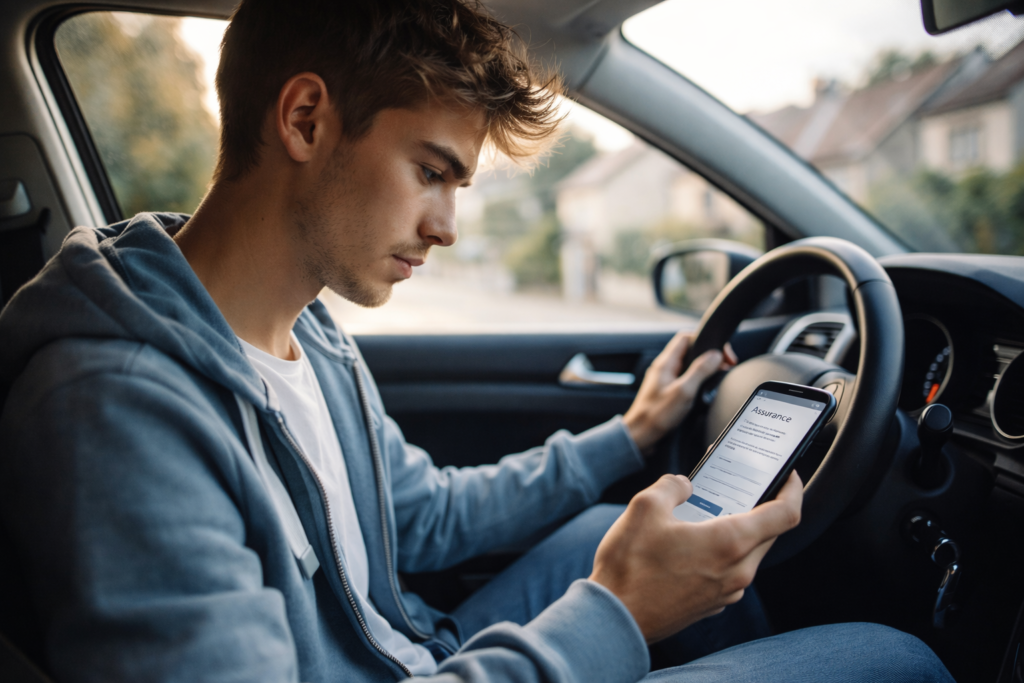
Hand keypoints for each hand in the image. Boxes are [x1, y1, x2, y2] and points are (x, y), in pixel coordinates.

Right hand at [589, 471, 802, 642]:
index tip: (788, 474)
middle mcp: (737, 571)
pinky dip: (723, 553)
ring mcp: (726, 592)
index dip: (792, 488)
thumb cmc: (630, 566)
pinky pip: (730, 572)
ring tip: (711, 513)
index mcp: (730, 542)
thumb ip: (671, 486)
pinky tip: (694, 543)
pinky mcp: (712, 604)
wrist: (615, 618)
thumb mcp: (644, 507)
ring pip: (749, 554)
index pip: (786, 513)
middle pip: (769, 533)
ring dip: (740, 531)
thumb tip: (683, 485)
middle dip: (762, 506)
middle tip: (741, 487)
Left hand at [623, 332, 736, 452]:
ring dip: (705, 368)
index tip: (721, 353)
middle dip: (710, 355)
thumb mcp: (683, 391)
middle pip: (690, 351)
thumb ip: (700, 371)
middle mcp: (664, 368)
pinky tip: (707, 388)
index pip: (686, 337)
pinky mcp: (668, 391)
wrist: (641, 435)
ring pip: (689, 365)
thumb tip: (715, 355)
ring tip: (720, 375)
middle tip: (726, 365)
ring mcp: (665, 379)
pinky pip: (686, 378)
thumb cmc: (656, 415)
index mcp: (665, 362)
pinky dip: (699, 380)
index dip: (705, 340)